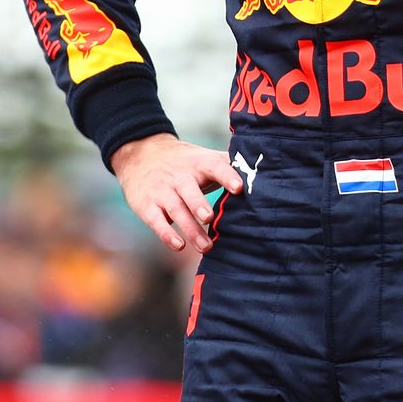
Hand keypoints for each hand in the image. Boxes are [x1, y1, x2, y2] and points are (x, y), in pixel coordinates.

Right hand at [110, 134, 243, 252]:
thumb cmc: (184, 162)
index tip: (239, 187)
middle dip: (199, 204)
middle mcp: (179, 177)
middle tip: (210, 218)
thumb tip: (263, 173)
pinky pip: (156, 221)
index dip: (226, 175)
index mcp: (197, 164)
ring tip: (206, 247)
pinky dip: (166, 233)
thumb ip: (229, 164)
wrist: (139, 154)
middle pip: (189, 190)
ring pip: (176, 209)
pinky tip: (179, 245)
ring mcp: (162, 191)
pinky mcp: (147, 206)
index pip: (213, 166)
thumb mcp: (203, 158)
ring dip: (190, 228)